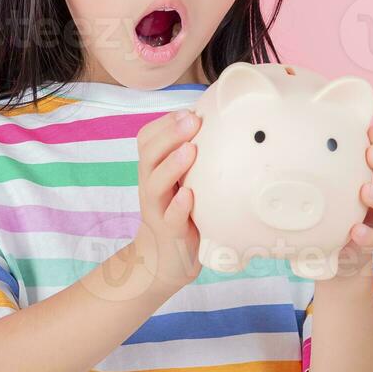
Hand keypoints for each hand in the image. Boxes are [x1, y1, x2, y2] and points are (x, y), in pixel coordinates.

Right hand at [128, 108, 203, 293]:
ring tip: (190, 150)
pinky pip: (170, 217)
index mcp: (154, 170)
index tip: (189, 111)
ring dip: (172, 165)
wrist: (166, 261)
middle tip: (192, 120)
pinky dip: (177, 206)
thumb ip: (194, 157)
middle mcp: (151, 185)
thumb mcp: (184, 180)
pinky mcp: (169, 232)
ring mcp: (157, 209)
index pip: (147, 139)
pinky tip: (189, 195)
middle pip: (148, 154)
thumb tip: (225, 124)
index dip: (165, 123)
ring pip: (156, 183)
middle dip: (169, 134)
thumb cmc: (182, 212)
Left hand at [330, 124, 372, 279]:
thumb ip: (325, 153)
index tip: (371, 131)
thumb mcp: (333, 173)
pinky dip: (367, 235)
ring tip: (366, 191)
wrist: (336, 246)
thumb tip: (296, 118)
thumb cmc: (334, 198)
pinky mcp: (372, 242)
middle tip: (371, 154)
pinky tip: (355, 230)